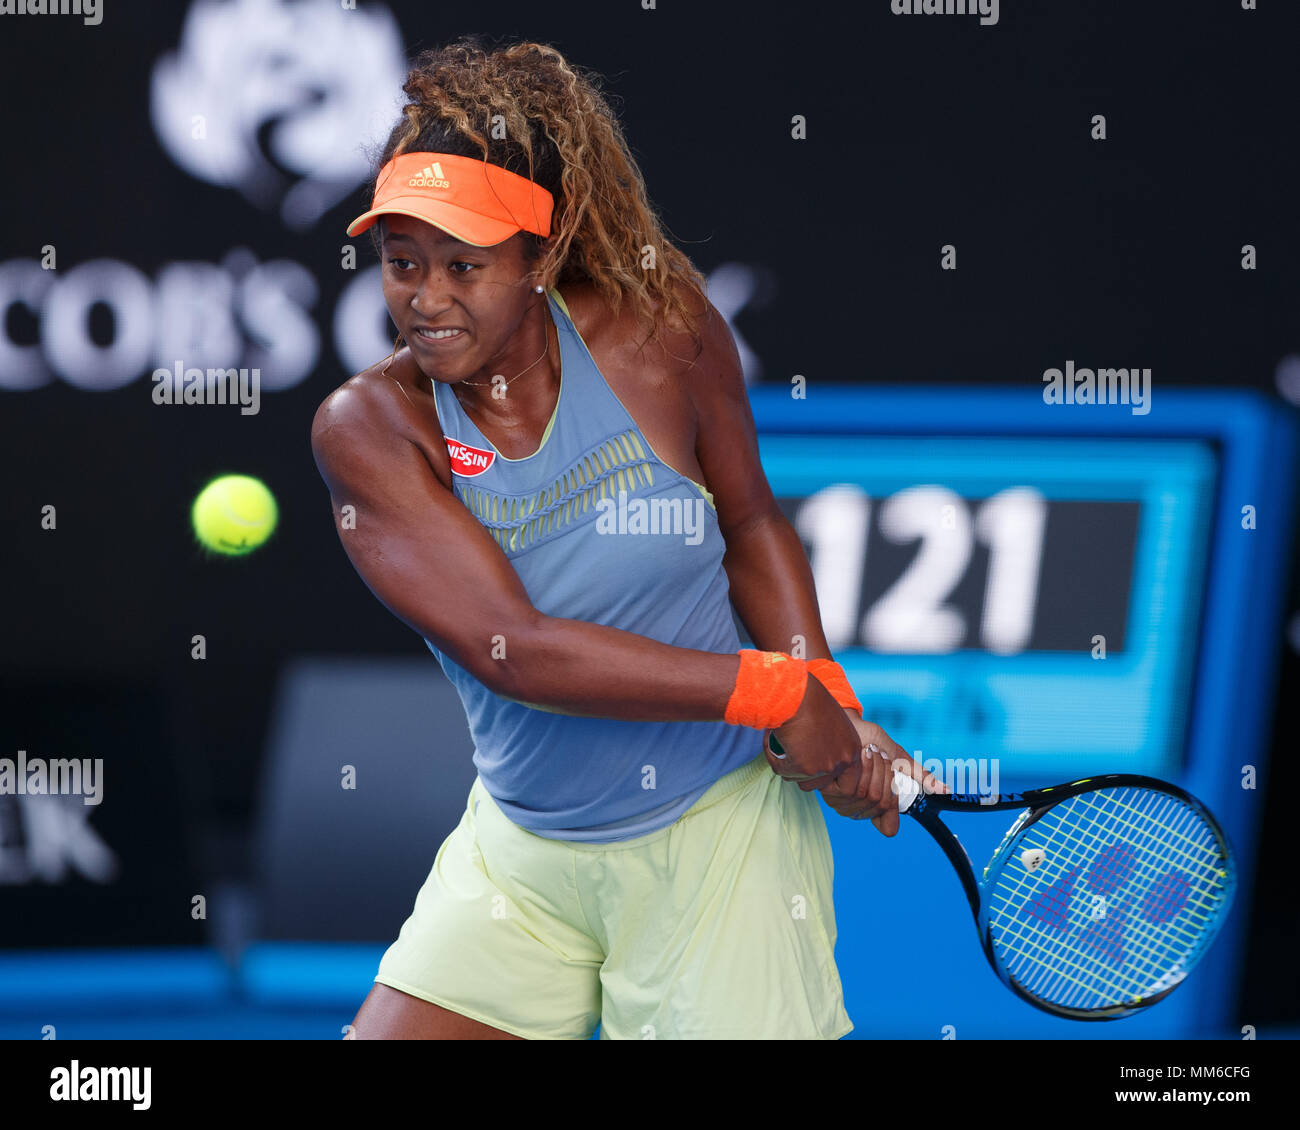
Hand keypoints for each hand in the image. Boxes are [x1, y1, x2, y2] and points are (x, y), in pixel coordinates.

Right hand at [761, 677, 860, 788]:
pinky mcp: (805, 767)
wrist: (797, 693)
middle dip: (804, 774)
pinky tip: (773, 743)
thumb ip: (831, 744)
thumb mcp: (831, 722)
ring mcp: (825, 766)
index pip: (846, 781)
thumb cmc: (810, 699)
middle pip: (820, 784)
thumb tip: (817, 760)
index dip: (827, 776)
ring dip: (789, 767)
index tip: (812, 763)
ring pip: (800, 780)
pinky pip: (783, 771)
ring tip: (782, 746)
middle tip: (793, 755)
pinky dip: (774, 759)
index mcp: (853, 749)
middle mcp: (843, 761)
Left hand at [817, 715, 948, 836]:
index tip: (892, 779)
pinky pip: (852, 789)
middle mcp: (858, 810)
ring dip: (874, 769)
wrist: (846, 724)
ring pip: (868, 798)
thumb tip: (944, 790)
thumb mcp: (898, 756)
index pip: (888, 828)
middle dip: (885, 776)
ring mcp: (843, 804)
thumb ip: (917, 774)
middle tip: (878, 756)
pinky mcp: (830, 792)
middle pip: (882, 805)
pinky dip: (862, 767)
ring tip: (867, 753)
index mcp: (875, 807)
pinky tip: (857, 754)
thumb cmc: (869, 739)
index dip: (893, 804)